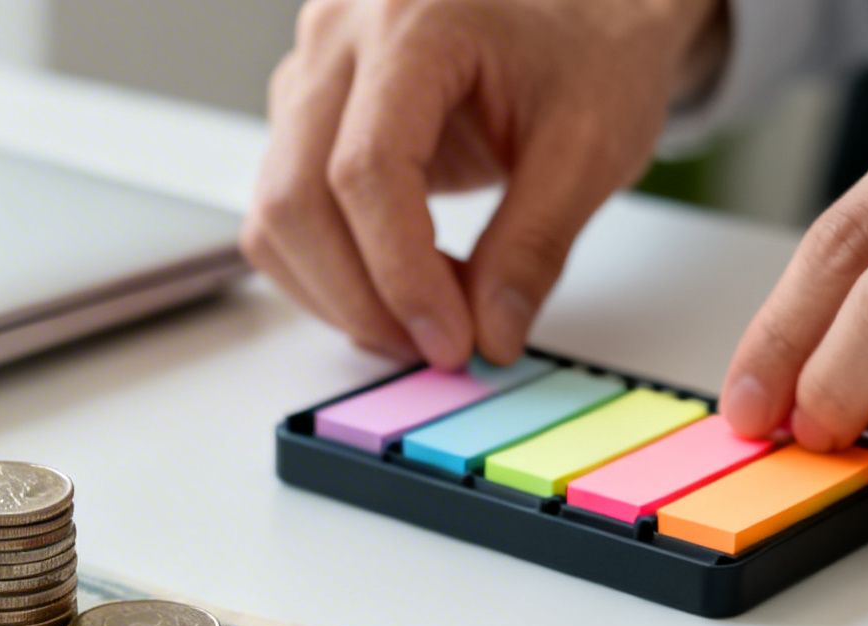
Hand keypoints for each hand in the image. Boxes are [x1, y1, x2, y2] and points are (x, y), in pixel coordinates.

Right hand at [241, 0, 725, 368]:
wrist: (583, 6)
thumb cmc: (591, 45)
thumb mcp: (591, 144)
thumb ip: (534, 245)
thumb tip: (490, 336)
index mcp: (413, 21)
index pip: (366, 170)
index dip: (400, 275)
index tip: (450, 341)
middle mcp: (339, 37)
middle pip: (297, 198)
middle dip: (360, 299)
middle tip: (434, 349)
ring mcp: (310, 73)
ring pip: (275, 214)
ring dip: (338, 293)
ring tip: (425, 317)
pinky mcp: (303, 113)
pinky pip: (283, 211)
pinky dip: (330, 270)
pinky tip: (399, 285)